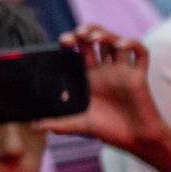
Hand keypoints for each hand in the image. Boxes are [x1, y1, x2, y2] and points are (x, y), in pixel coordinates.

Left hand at [45, 26, 166, 153]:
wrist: (133, 139)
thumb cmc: (105, 130)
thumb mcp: (74, 125)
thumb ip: (53, 122)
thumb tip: (30, 125)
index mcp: (87, 77)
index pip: (77, 51)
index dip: (70, 42)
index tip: (62, 42)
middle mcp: (104, 70)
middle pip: (95, 41)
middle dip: (85, 32)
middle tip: (76, 36)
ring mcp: (121, 71)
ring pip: (115, 42)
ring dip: (105, 34)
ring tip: (94, 38)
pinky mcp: (138, 75)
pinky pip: (140, 53)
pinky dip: (132, 44)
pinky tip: (120, 46)